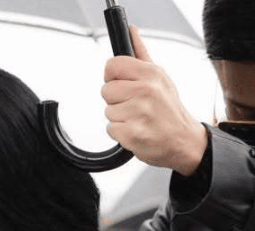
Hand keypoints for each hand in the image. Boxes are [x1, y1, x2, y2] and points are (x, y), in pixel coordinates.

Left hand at [102, 25, 207, 175]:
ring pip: (107, 111)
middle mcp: (145, 91)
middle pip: (106, 90)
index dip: (113, 77)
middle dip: (116, 100)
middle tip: (135, 106)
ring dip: (119, 118)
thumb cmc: (168, 109)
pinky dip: (120, 133)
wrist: (183, 140)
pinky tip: (136, 130)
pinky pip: (110, 129)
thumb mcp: (160, 77)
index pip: (112, 65)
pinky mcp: (131, 134)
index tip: (122, 84)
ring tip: (138, 119)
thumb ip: (141, 54)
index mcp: (151, 73)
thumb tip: (131, 32)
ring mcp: (138, 113)